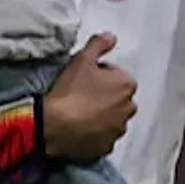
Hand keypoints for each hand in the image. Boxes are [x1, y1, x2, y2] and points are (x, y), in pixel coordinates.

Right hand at [40, 33, 136, 162]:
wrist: (55, 126)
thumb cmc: (70, 91)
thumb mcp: (81, 60)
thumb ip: (98, 44)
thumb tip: (111, 36)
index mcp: (127, 84)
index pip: (114, 74)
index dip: (96, 75)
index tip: (81, 79)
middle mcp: (130, 108)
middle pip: (116, 97)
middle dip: (103, 96)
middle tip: (79, 95)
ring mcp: (119, 130)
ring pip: (111, 118)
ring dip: (99, 115)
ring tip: (76, 113)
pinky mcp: (107, 147)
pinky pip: (102, 137)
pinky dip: (93, 133)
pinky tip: (77, 128)